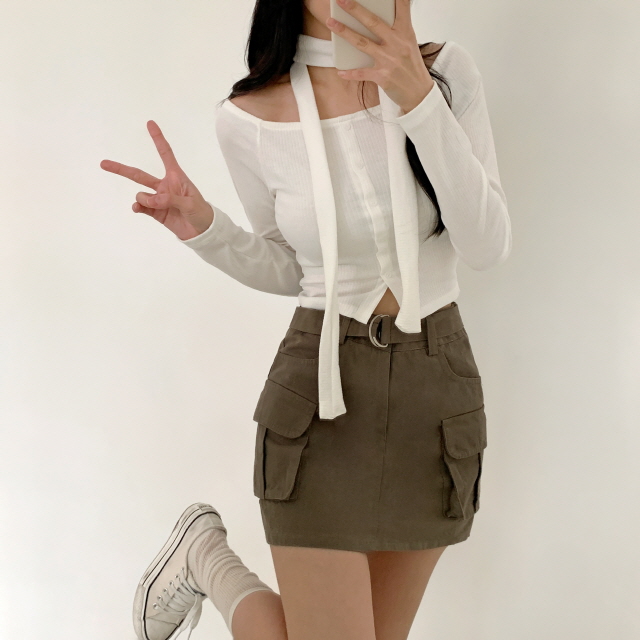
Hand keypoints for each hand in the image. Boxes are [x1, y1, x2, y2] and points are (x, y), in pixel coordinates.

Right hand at [100, 120, 213, 240]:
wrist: (202, 232)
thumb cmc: (201, 212)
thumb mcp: (191, 203)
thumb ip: (172, 199)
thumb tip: (153, 200)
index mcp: (176, 177)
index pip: (165, 154)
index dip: (158, 139)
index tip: (150, 123)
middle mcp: (164, 186)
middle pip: (139, 174)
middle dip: (122, 169)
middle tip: (103, 164)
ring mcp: (158, 199)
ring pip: (141, 194)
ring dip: (145, 200)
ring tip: (157, 206)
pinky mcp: (155, 212)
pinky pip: (141, 207)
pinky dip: (138, 207)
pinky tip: (138, 209)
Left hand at [326, 0, 434, 113]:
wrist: (419, 93)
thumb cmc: (411, 66)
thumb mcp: (408, 43)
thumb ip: (394, 30)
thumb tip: (371, 21)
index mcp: (405, 32)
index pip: (402, 7)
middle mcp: (397, 43)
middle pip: (373, 22)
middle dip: (355, 9)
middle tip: (341, 0)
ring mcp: (389, 60)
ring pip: (362, 43)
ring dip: (344, 32)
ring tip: (331, 23)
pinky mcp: (383, 76)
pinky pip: (361, 73)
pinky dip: (350, 73)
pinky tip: (340, 71)